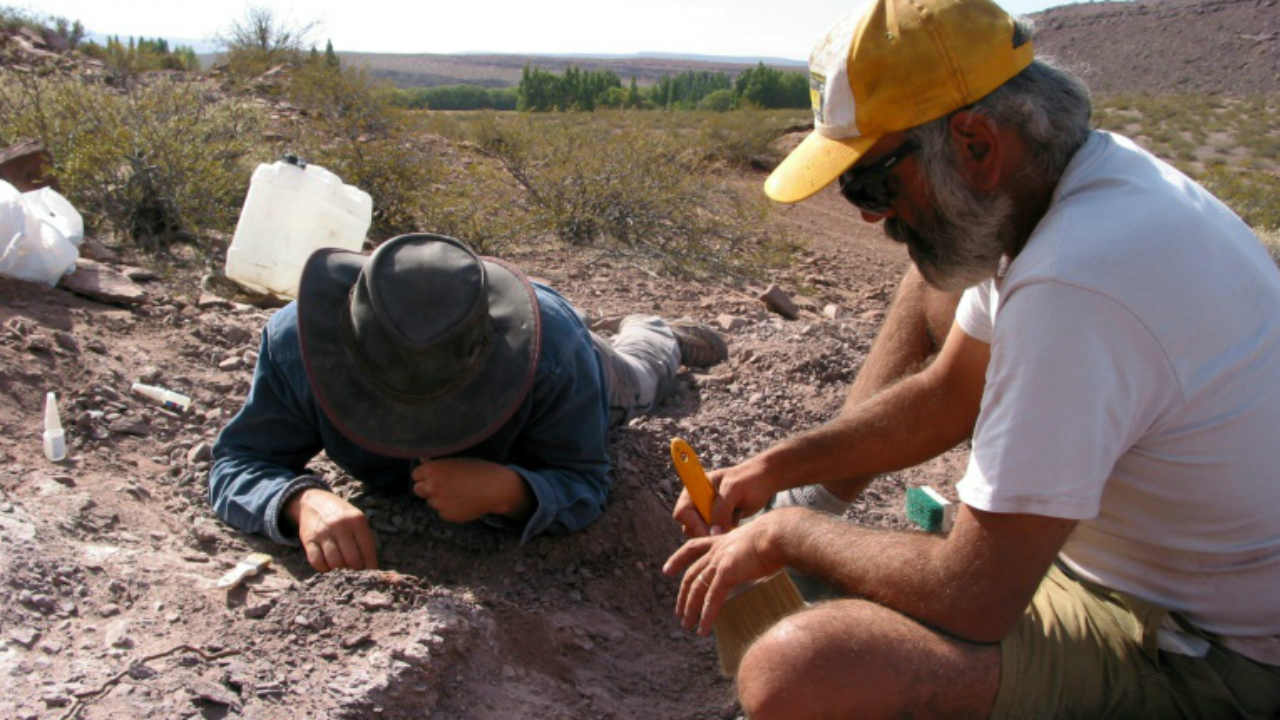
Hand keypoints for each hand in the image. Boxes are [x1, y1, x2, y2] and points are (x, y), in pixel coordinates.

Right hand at [287, 488, 377, 572]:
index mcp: (356, 520)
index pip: (367, 551)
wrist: (314, 502)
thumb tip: (371, 568)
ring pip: (335, 563)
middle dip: (355, 571)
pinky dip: (324, 568)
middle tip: (355, 573)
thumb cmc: (341, 516)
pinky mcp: (308, 539)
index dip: (370, 567)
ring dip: (339, 571)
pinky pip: (317, 562)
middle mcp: (340, 525)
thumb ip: (364, 540)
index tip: (370, 575)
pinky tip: (328, 565)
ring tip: (342, 569)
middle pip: (352, 559)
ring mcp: (323, 532)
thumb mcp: (357, 520)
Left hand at [412, 458, 531, 523]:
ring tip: (458, 492)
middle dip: (427, 488)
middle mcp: (432, 487)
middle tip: (442, 485)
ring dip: (439, 498)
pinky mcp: (447, 515)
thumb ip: (437, 463)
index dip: (424, 474)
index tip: (432, 475)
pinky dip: (449, 508)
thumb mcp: (457, 461)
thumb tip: (423, 460)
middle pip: (418, 489)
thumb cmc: (479, 470)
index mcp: (433, 470)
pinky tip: (462, 501)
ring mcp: (439, 503)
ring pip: (431, 502)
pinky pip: (442, 512)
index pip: (415, 474)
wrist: (495, 488)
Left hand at [662, 514, 784, 634]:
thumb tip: (752, 563)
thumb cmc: (776, 539)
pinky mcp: (726, 573)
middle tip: (679, 612)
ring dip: (691, 609)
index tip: (667, 570)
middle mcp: (716, 551)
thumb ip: (746, 554)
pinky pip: (712, 599)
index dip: (678, 560)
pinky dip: (706, 615)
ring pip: (697, 588)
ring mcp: (720, 561)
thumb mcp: (755, 543)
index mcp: (721, 541)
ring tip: (687, 624)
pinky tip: (703, 629)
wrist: (780, 534)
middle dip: (683, 595)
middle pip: (691, 575)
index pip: (692, 548)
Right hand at [671, 455, 780, 537]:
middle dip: (705, 532)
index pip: (682, 513)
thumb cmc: (749, 479)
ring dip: (715, 534)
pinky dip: (723, 535)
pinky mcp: (717, 521)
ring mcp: (706, 512)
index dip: (693, 525)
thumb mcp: (734, 489)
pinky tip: (736, 524)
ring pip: (701, 533)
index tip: (711, 532)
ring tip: (734, 524)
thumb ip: (721, 509)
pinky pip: (713, 535)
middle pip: (689, 527)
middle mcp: (697, 502)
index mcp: (695, 488)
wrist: (764, 480)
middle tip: (726, 532)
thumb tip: (713, 532)